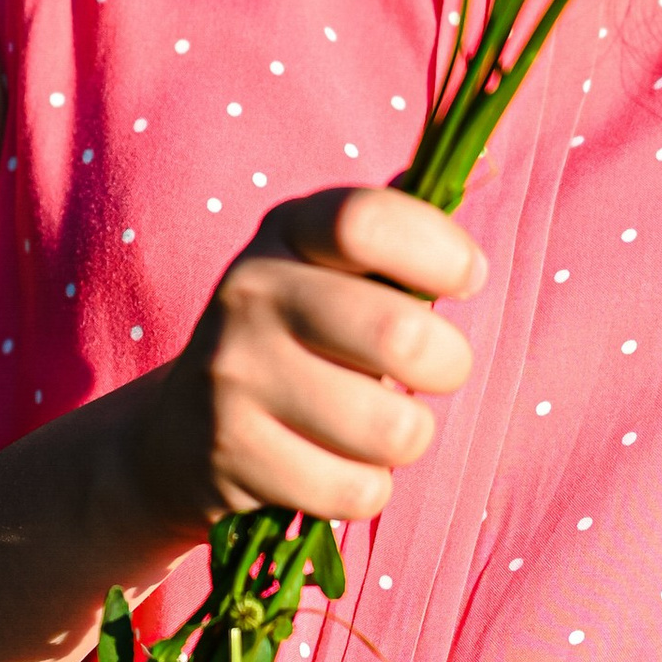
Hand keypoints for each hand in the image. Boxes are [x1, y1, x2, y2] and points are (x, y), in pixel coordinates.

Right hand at [129, 185, 483, 531]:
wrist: (178, 437)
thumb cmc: (300, 340)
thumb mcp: (334, 270)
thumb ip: (401, 233)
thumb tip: (483, 171)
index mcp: (287, 232)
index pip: (368, 222)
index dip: (441, 253)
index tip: (467, 278)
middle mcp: (249, 293)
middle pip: (401, 336)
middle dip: (448, 365)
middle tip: (432, 370)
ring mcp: (234, 377)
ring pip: (392, 429)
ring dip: (406, 437)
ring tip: (375, 425)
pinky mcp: (233, 459)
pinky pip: (357, 490)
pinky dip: (365, 488)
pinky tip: (331, 467)